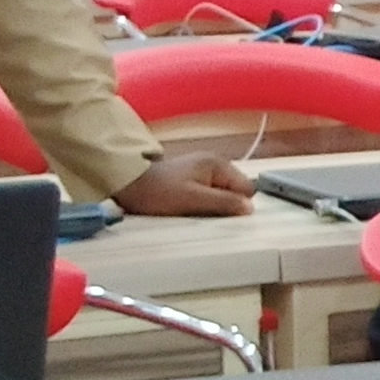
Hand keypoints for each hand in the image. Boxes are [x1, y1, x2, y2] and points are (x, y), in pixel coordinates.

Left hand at [113, 149, 256, 218]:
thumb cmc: (159, 192)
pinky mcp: (193, 178)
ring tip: (196, 212)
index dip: (239, 205)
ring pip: (223, 194)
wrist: (128, 185)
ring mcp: (203, 170)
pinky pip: (210, 194)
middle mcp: (214, 163)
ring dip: (214, 206)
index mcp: (218, 164)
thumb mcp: (193, 199)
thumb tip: (250, 209)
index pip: (247, 188)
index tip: (223, 216)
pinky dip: (204, 203)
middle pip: (236, 191)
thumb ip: (224, 202)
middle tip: (206, 215)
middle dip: (226, 205)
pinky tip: (190, 209)